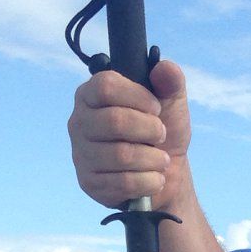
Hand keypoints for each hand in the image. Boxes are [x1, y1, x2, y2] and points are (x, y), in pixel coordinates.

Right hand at [68, 56, 190, 213]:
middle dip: (150, 129)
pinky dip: (149, 181)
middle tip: (161, 135)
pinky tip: (155, 178)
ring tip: (162, 159)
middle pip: (114, 121)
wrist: (164, 174)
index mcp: (91, 95)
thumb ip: (170, 82)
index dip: (137, 96)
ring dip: (153, 158)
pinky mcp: (89, 183)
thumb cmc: (161, 133)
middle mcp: (79, 122)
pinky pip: (123, 183)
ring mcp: (81, 154)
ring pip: (121, 155)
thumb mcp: (171, 103)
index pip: (105, 86)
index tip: (156, 108)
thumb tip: (165, 68)